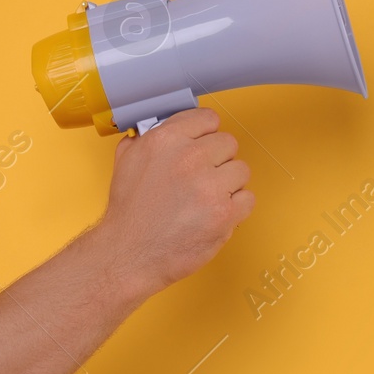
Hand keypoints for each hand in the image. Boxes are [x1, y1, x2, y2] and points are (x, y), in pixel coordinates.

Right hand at [97, 108, 253, 293]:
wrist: (129, 254)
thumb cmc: (129, 213)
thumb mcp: (126, 161)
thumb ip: (148, 138)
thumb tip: (165, 125)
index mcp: (166, 140)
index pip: (208, 119)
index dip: (206, 135)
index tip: (203, 147)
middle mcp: (189, 159)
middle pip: (229, 143)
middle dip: (218, 160)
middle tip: (203, 178)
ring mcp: (209, 187)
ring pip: (241, 170)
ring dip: (229, 184)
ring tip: (207, 199)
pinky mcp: (224, 214)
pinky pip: (248, 198)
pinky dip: (236, 208)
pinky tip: (215, 214)